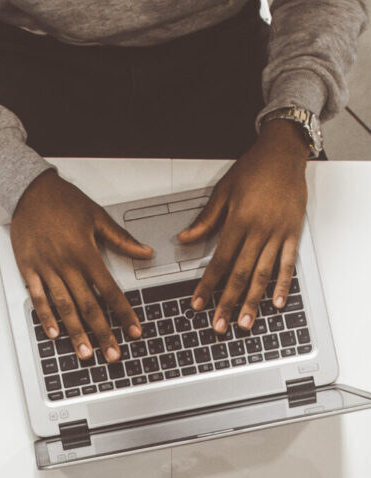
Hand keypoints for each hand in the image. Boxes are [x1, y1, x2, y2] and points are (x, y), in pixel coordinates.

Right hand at [11, 170, 152, 362]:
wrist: (31, 192)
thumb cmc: (64, 202)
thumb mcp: (98, 217)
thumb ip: (121, 239)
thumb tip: (146, 253)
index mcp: (86, 252)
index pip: (109, 290)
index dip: (123, 313)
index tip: (133, 330)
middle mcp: (67, 264)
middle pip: (88, 306)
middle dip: (102, 332)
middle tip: (112, 354)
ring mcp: (46, 269)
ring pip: (64, 307)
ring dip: (76, 332)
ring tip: (85, 352)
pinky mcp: (29, 270)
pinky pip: (38, 298)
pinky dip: (46, 317)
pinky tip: (55, 333)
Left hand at [179, 119, 309, 333]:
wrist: (285, 151)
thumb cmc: (253, 169)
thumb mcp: (223, 191)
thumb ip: (205, 220)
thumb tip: (183, 240)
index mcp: (238, 221)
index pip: (219, 262)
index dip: (207, 285)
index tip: (197, 304)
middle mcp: (260, 230)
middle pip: (240, 274)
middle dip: (227, 302)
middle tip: (219, 325)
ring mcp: (279, 232)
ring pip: (264, 273)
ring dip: (253, 301)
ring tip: (244, 322)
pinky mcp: (294, 232)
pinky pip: (289, 262)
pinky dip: (284, 284)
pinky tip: (277, 302)